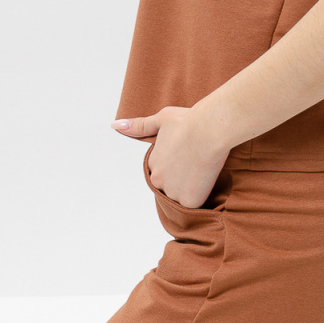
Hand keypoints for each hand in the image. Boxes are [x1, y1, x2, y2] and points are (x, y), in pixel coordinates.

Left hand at [110, 106, 230, 209]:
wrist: (208, 129)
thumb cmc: (189, 121)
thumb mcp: (161, 118)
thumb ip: (139, 126)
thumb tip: (115, 126)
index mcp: (152, 163)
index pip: (162, 171)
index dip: (177, 164)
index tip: (187, 155)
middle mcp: (158, 180)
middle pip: (170, 186)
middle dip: (182, 178)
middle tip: (196, 162)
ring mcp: (172, 192)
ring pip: (182, 196)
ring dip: (191, 187)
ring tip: (202, 169)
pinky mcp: (188, 200)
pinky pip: (194, 203)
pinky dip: (200, 194)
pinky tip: (206, 178)